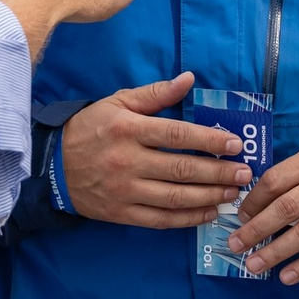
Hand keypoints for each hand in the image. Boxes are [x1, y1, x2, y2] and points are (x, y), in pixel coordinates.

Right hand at [61, 73, 249, 226]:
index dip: (209, 141)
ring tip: (233, 193)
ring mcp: (124, 191)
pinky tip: (209, 212)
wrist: (53, 166)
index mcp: (128, 129)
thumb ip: (155, 93)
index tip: (235, 145)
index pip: (177, 135)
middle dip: (218, 173)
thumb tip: (189, 79)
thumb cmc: (90, 128)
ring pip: (175, 198)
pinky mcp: (121, 213)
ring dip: (209, 197)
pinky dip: (188, 219)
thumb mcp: (118, 102)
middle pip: (181, 170)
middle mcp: (127, 161)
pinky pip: (161, 219)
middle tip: (245, 174)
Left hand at [230, 139, 298, 284]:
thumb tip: (256, 203)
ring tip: (254, 265)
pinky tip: (287, 276)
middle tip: (235, 245)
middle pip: (287, 209)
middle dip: (257, 230)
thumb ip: (292, 172)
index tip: (241, 216)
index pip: (276, 180)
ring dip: (276, 252)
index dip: (254, 201)